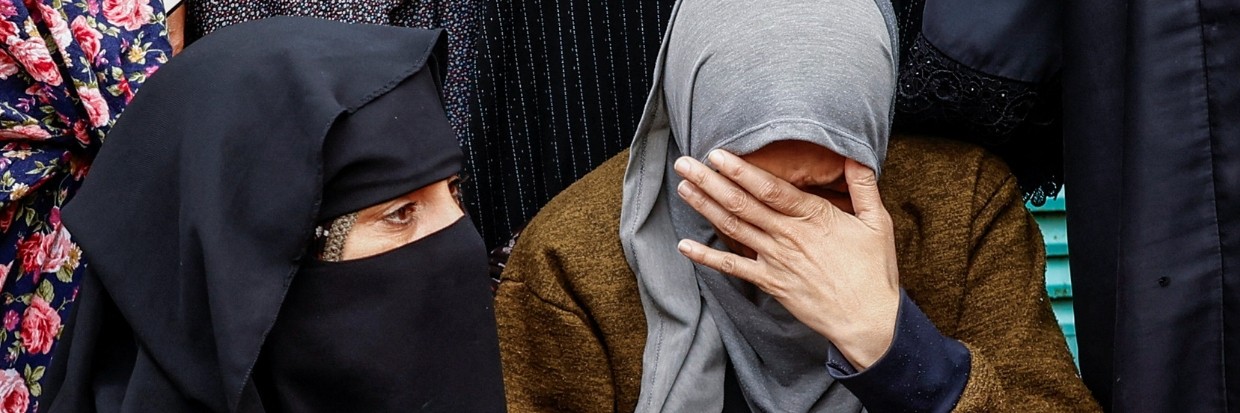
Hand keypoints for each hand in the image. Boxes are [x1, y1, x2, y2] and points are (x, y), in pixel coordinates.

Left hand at [672, 149, 900, 368]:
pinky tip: (684, 245)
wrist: (867, 319)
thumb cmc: (873, 270)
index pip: (770, 189)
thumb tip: (855, 155)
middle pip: (743, 204)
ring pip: (734, 229)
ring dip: (706, 207)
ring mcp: (776, 260)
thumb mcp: (877, 222)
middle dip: (711, 182)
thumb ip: (863, 186)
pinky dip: (707, 258)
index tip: (718, 154)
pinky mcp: (770, 283)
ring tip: (684, 188)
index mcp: (813, 217)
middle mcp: (789, 236)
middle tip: (685, 164)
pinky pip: (733, 268)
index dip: (741, 170)